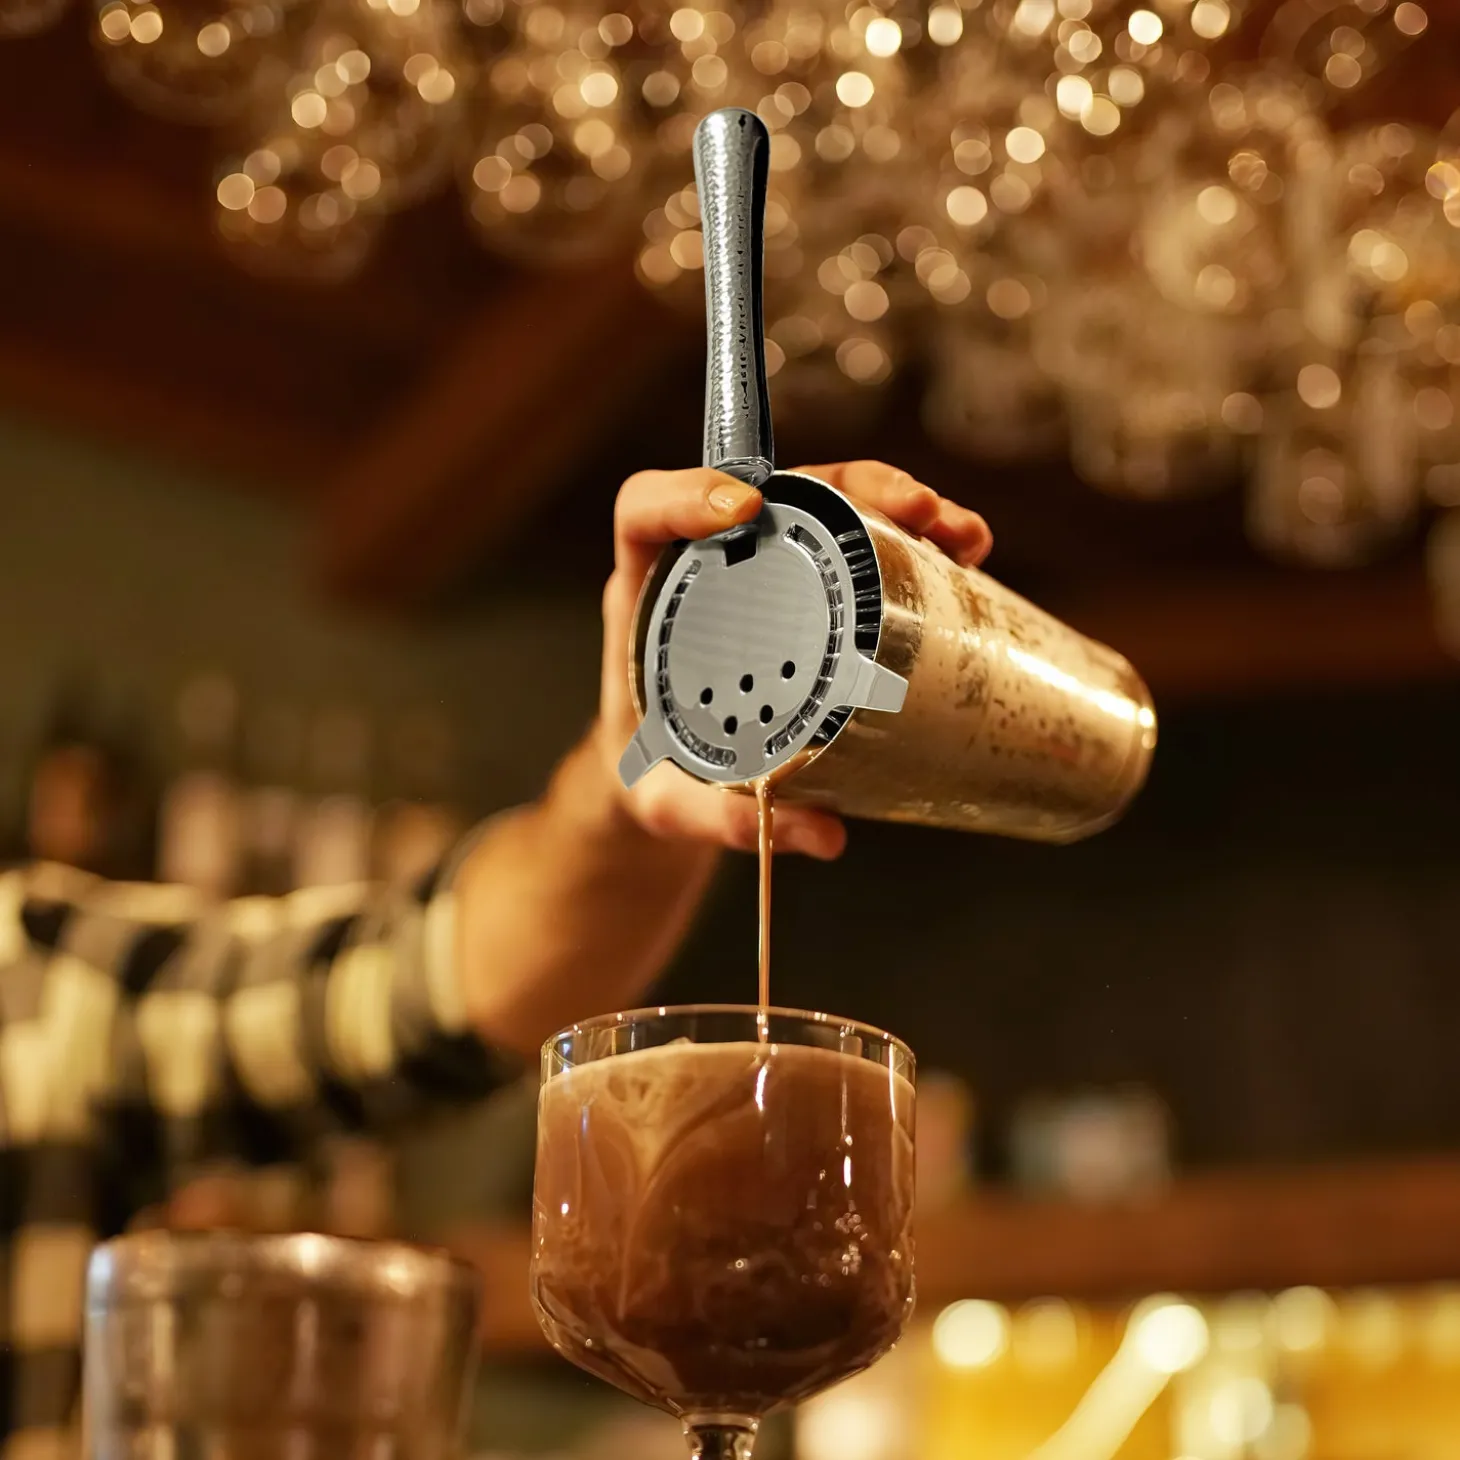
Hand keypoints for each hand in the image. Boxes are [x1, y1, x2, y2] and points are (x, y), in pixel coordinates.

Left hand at [598, 460, 991, 859]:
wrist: (665, 781)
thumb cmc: (651, 781)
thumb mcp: (670, 804)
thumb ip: (721, 820)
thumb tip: (825, 835)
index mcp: (645, 599)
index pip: (645, 510)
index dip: (686, 492)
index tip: (746, 510)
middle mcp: (704, 569)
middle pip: (769, 489)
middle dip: (846, 487)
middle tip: (916, 511)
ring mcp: (760, 573)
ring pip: (824, 507)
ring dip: (898, 504)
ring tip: (961, 536)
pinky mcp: (805, 593)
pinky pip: (856, 547)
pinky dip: (913, 543)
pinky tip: (965, 559)